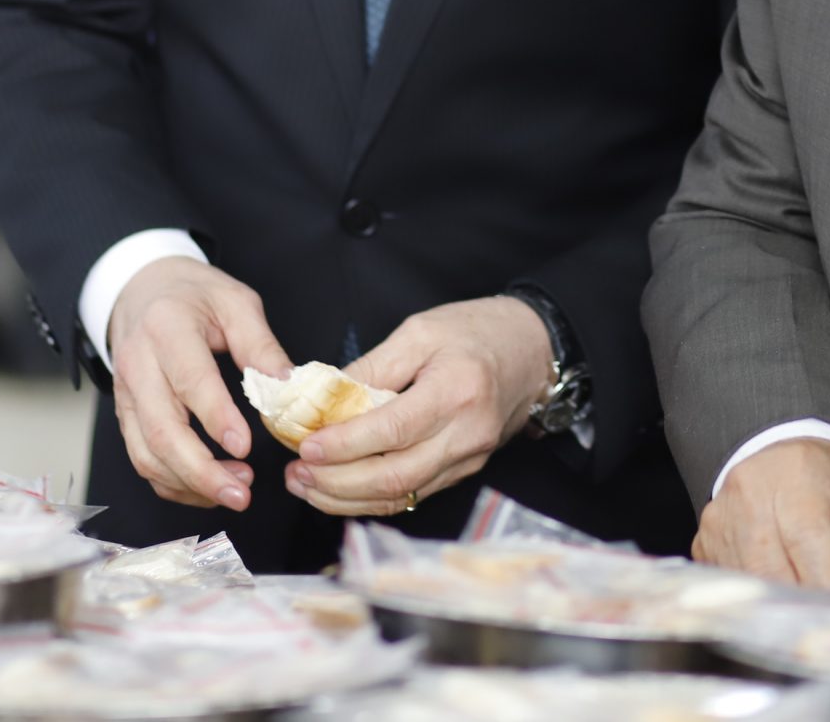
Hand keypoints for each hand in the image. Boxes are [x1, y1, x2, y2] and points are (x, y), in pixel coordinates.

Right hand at [105, 258, 292, 511]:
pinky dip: (173, 484)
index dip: (216, 418)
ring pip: (147, 455)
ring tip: (234, 491)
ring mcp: (127, 394)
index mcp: (167, 328)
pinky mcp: (126, 415)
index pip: (190, 381)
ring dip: (189, 484)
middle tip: (242, 493)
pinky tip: (208, 488)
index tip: (244, 448)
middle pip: (162, 430)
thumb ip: (261, 345)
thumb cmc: (193, 295)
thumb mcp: (235, 301)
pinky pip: (143, 460)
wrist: (142, 287)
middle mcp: (138, 364)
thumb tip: (288, 389)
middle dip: (201, 471)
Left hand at [285, 296, 551, 516]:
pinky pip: (414, 494)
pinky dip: (372, 498)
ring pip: (403, 495)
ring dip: (348, 498)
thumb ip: (372, 366)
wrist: (533, 348)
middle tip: (296, 473)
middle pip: (395, 477)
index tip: (305, 446)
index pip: (392, 430)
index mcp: (456, 390)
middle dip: (337, 482)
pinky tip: (340, 489)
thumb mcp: (420, 331)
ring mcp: (469, 458)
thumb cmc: (476, 331)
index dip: (344, 445)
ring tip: (307, 485)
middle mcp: (467, 433)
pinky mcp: (466, 470)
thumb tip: (322, 398)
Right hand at [694, 437, 829, 588]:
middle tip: (822, 614)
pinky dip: (753, 595)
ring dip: (777, 602)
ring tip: (801, 598)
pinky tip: (774, 583)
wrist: (785, 456)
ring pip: (748, 583)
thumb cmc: (828, 484)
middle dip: (800, 602)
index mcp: (797, 482)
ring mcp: (721, 519)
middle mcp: (750, 496)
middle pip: (771, 570)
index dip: (824, 586)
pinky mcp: (705, 540)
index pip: (806, 545)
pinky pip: (728, 582)